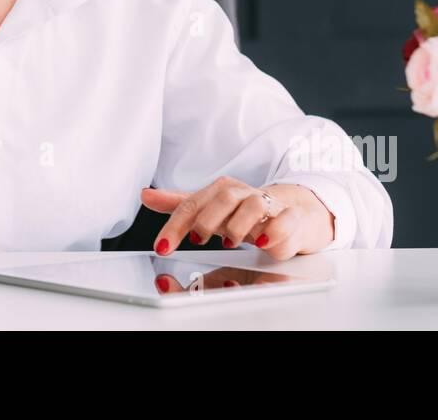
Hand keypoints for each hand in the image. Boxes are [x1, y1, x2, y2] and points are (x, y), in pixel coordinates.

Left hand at [140, 177, 335, 260]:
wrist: (289, 212)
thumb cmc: (245, 212)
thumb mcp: (209, 208)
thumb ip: (179, 204)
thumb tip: (145, 195)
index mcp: (222, 191)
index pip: (193, 203)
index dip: (176, 225)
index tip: (162, 246)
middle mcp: (244, 194)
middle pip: (224, 196)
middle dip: (208, 218)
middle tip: (198, 239)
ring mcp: (269, 205)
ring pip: (255, 204)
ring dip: (239, 224)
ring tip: (230, 241)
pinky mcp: (291, 219)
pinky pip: (286, 220)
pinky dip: (275, 230)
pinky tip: (264, 243)